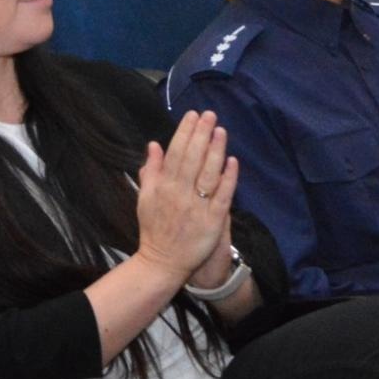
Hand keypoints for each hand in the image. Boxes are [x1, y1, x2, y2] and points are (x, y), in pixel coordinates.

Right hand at [135, 111, 236, 280]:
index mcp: (163, 186)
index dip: (185, 132)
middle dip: (201, 134)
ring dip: (216, 151)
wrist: (162, 262)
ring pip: (208, 173)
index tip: (193, 115)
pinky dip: (228, 178)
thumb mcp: (145, 197)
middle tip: (210, 115)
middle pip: (193, 158)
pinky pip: (222, 196)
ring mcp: (197, 207)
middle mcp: (179, 193)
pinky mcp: (213, 221)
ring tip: (221, 131)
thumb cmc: (154, 227)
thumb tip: (154, 144)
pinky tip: (233, 161)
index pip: (175, 153)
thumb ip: (151, 170)